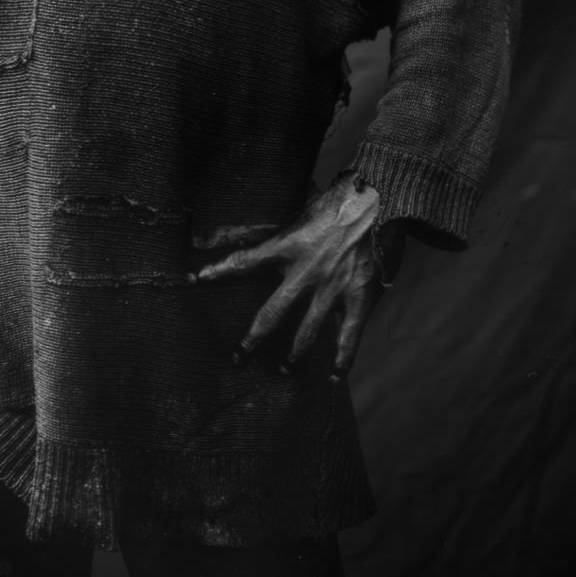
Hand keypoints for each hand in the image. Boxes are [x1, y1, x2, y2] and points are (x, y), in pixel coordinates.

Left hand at [193, 176, 404, 380]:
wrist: (382, 198)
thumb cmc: (340, 199)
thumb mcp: (301, 207)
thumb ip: (275, 225)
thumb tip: (241, 221)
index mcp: (287, 245)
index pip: (243, 261)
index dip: (217, 271)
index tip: (193, 279)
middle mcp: (305, 272)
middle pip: (271, 313)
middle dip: (252, 339)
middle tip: (238, 358)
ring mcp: (332, 288)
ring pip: (306, 332)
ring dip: (293, 355)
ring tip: (283, 370)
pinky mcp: (359, 298)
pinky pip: (348, 337)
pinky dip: (342, 360)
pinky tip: (334, 378)